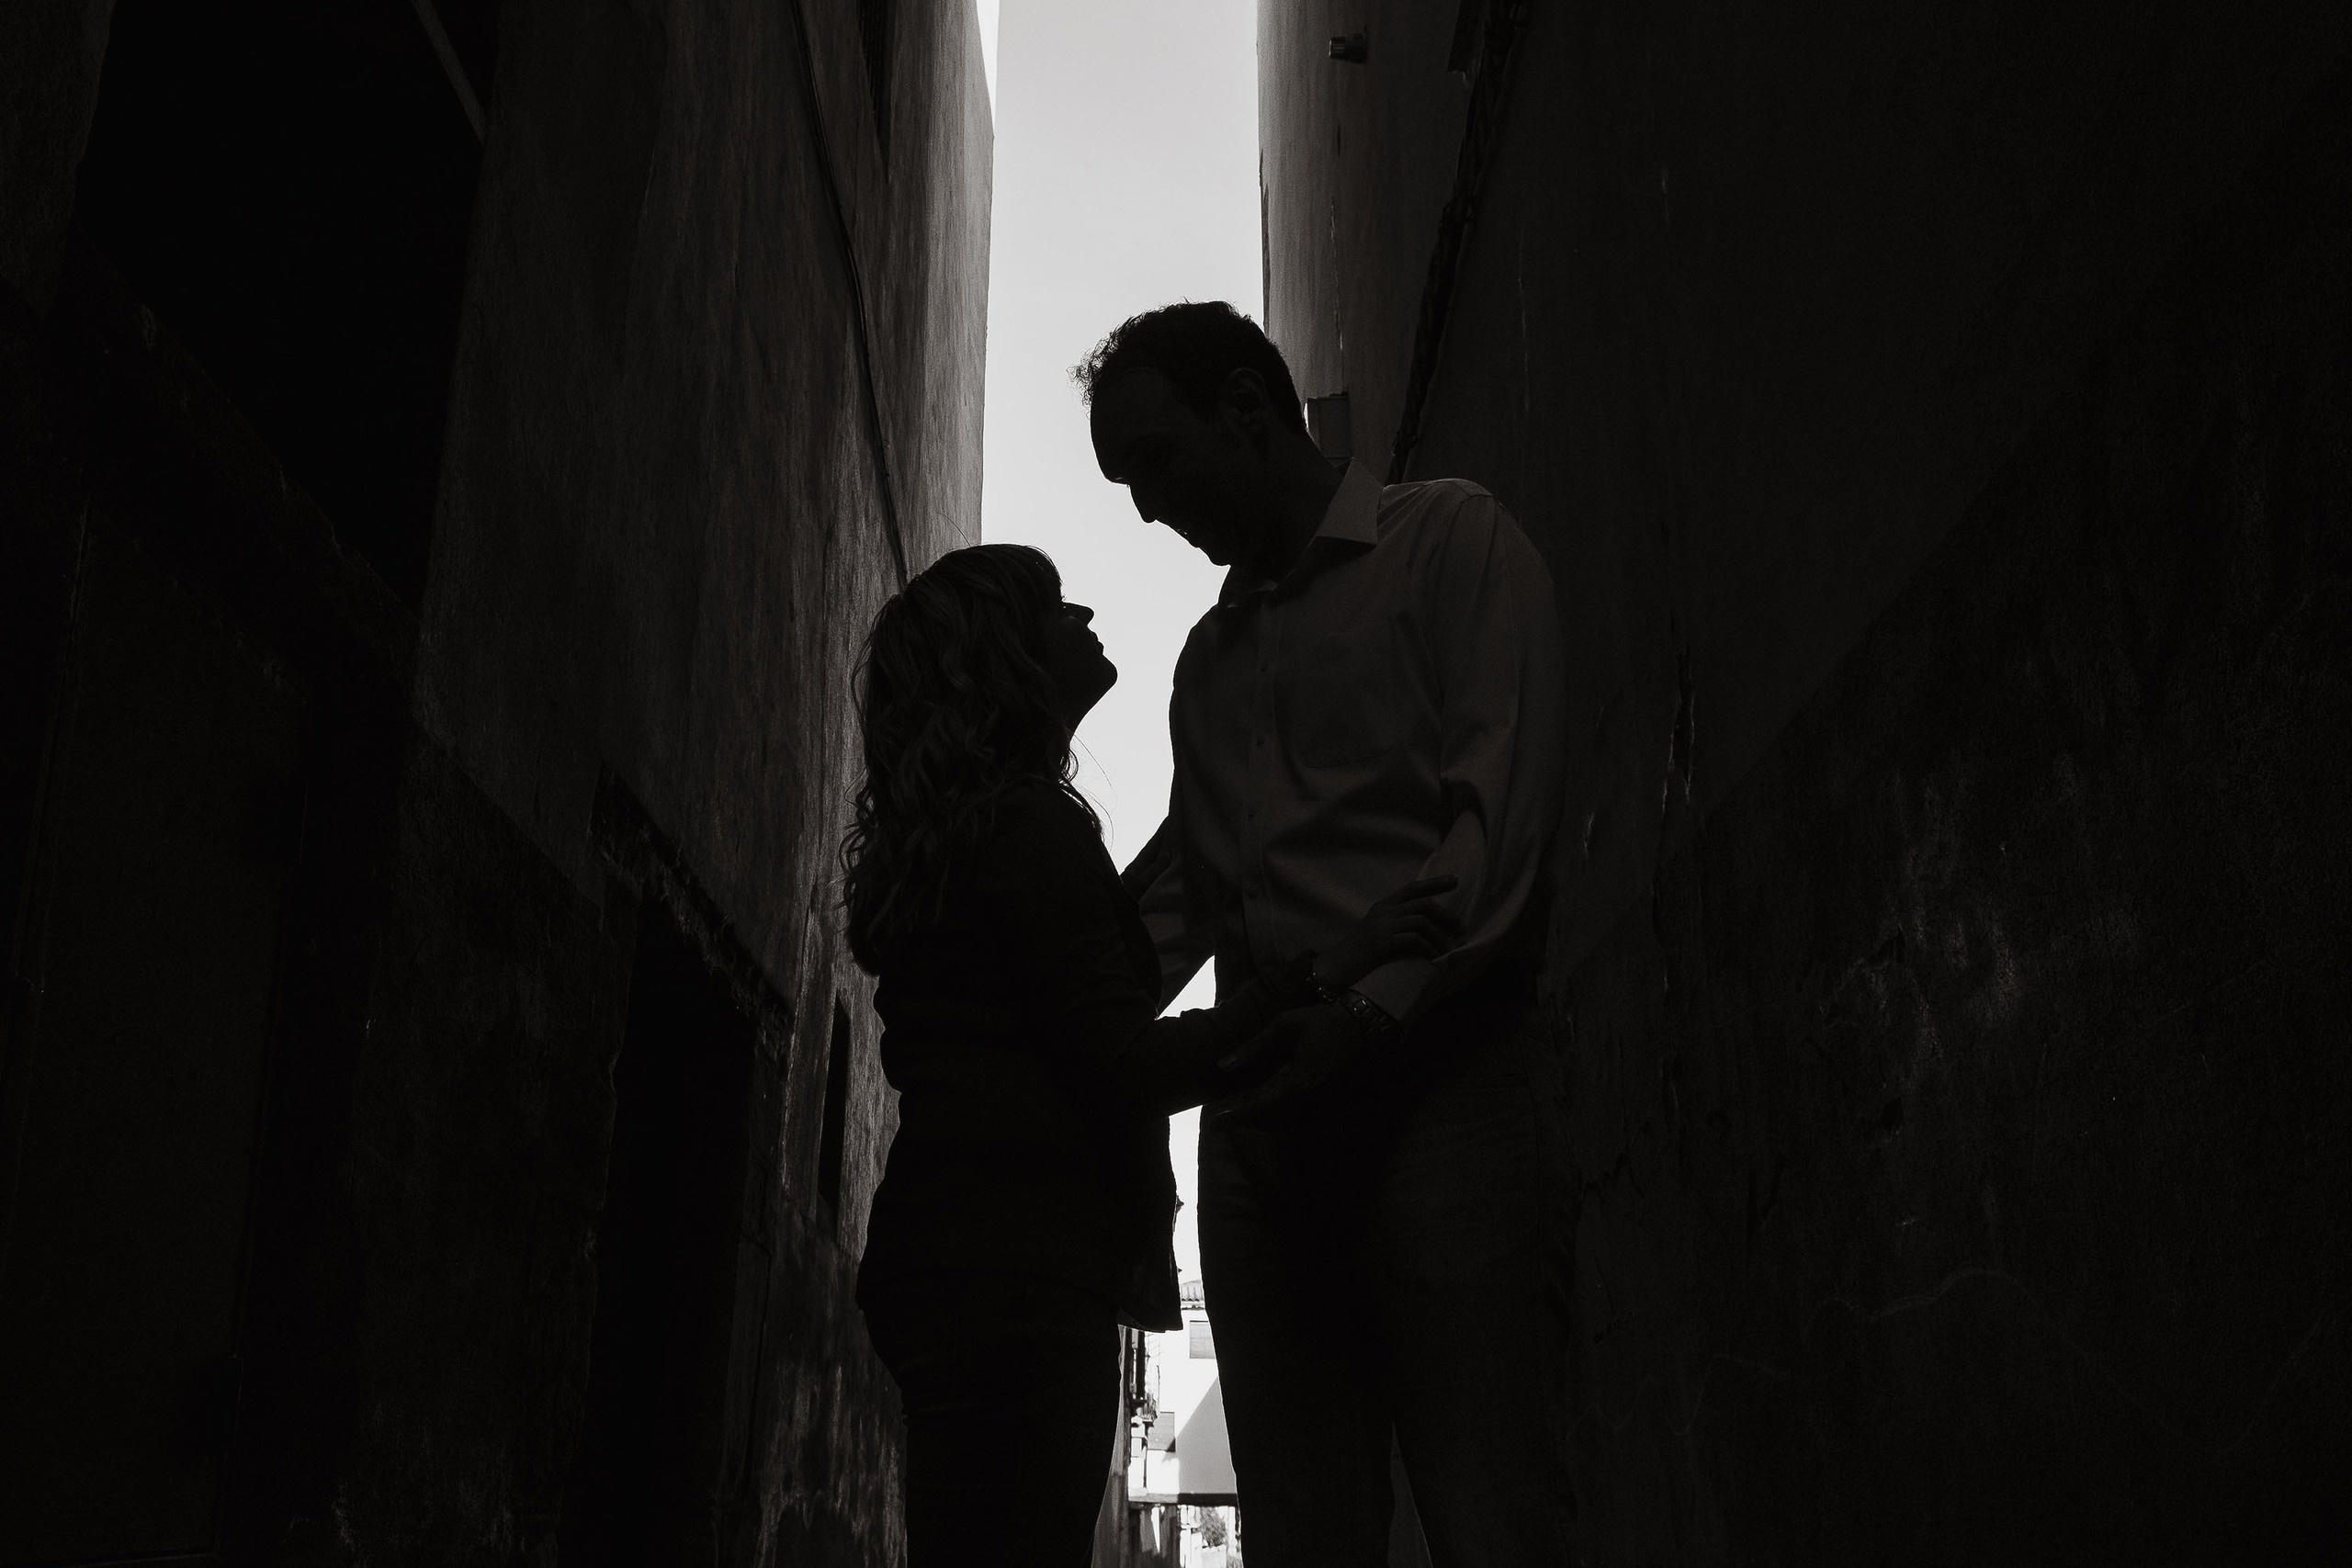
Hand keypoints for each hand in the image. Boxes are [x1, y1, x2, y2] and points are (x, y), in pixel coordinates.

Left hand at [1211, 1004, 1369, 1122]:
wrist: (1364, 1028)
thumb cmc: (1322, 1022)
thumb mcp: (1285, 1025)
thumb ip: (1253, 1047)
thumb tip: (1222, 1066)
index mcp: (1300, 1081)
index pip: (1260, 1105)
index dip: (1234, 1116)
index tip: (1213, 1122)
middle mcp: (1313, 1102)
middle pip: (1270, 1122)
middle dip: (1244, 1122)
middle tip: (1220, 1120)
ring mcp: (1325, 1110)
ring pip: (1285, 1129)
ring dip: (1260, 1125)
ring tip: (1239, 1117)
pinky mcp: (1331, 1111)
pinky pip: (1301, 1127)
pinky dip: (1280, 1125)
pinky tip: (1266, 1117)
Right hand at [1312, 874, 1461, 990]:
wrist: (1335, 967)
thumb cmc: (1359, 953)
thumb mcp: (1377, 930)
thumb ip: (1395, 923)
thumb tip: (1424, 925)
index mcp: (1383, 906)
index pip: (1412, 887)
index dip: (1435, 883)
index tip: (1455, 880)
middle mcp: (1383, 912)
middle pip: (1422, 904)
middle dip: (1446, 915)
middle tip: (1460, 928)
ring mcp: (1382, 926)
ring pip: (1421, 921)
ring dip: (1439, 937)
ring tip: (1446, 949)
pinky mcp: (1382, 943)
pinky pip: (1413, 940)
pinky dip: (1427, 948)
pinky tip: (1433, 957)